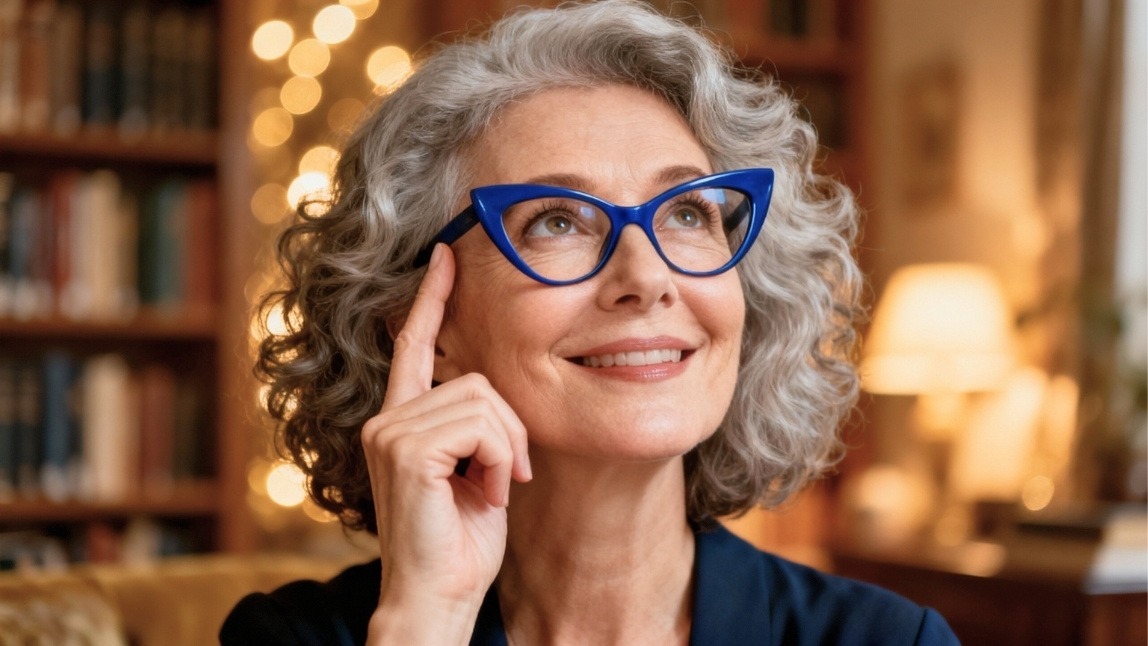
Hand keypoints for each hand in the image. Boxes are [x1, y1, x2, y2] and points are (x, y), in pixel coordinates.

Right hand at [362, 244, 531, 643]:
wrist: (439, 598)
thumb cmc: (461, 543)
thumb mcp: (475, 472)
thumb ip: (476, 427)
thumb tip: (497, 397)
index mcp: (400, 421)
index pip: (414, 346)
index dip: (432, 299)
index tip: (446, 256)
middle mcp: (386, 420)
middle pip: (474, 379)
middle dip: (508, 429)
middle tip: (506, 478)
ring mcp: (390, 432)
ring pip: (482, 401)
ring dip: (505, 450)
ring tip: (491, 490)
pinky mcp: (405, 449)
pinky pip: (481, 426)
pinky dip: (499, 461)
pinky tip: (485, 496)